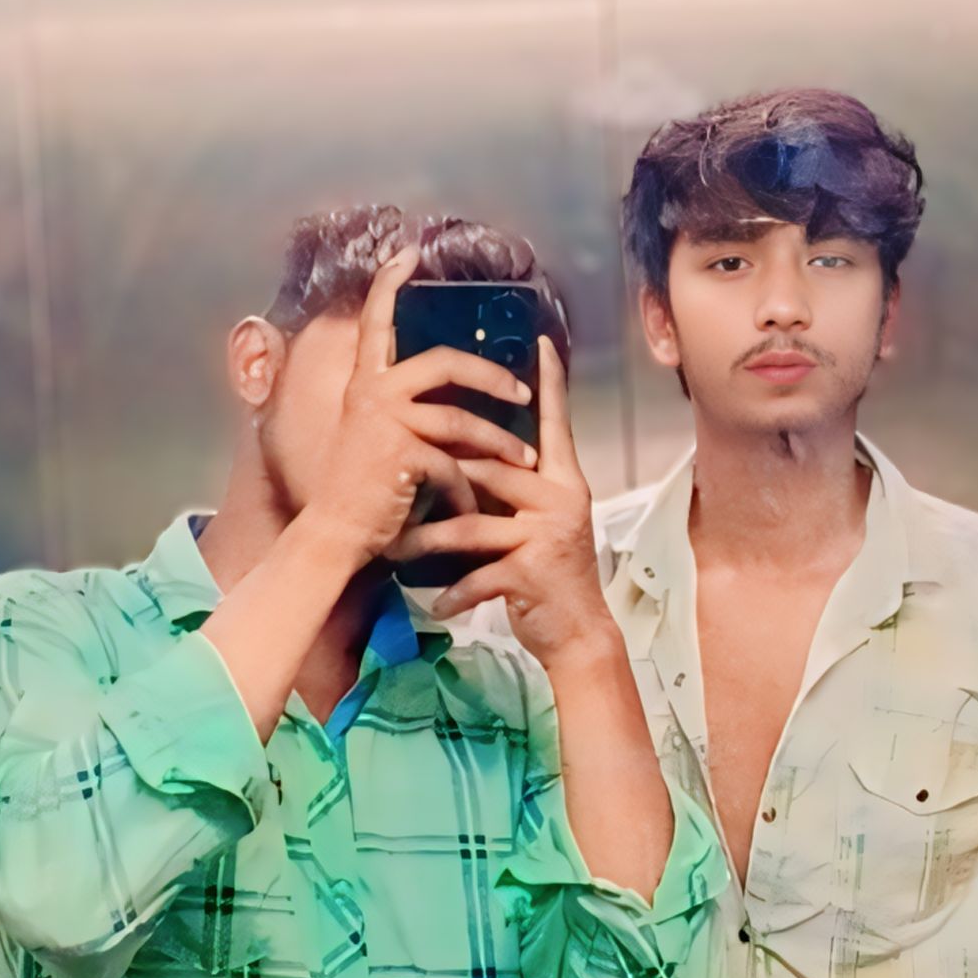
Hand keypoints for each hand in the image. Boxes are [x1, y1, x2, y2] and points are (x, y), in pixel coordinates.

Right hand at [305, 250, 539, 571]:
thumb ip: (402, 410)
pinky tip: (478, 508)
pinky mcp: (402, 453)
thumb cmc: (361, 493)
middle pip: (443, 361)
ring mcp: (385, 422)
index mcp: (363, 384)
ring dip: (500, 442)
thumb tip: (449, 396)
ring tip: (527, 459)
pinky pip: (454, 463)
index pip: (374, 322)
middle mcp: (371, 394)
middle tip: (523, 391)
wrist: (336, 537)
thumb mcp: (375, 437)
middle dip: (490, 375)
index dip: (389, 285)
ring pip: (460, 419)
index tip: (408, 252)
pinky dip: (471, 489)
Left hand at [393, 340, 613, 667]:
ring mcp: (547, 534)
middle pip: (493, 467)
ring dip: (430, 540)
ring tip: (398, 549)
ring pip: (474, 523)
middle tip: (398, 474)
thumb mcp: (537, 524)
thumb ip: (515, 491)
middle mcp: (560, 499)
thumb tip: (472, 457)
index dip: (550, 384)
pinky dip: (456, 592)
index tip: (542, 343)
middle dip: (442, 475)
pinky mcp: (532, 572)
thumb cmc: (549, 576)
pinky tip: (437, 603)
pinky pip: (480, 574)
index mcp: (564, 481)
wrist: (579, 635)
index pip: (556, 422)